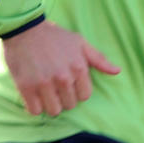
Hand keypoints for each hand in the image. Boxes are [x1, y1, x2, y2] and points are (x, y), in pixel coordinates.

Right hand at [2, 20, 120, 115]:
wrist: (26, 31)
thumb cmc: (56, 37)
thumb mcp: (81, 44)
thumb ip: (99, 60)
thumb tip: (117, 71)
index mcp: (79, 68)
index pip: (85, 96)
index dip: (79, 92)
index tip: (72, 85)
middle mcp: (63, 78)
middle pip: (70, 105)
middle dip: (65, 98)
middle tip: (58, 88)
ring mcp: (44, 84)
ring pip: (54, 111)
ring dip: (51, 105)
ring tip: (47, 93)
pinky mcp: (26, 88)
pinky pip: (35, 111)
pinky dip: (35, 107)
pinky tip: (36, 96)